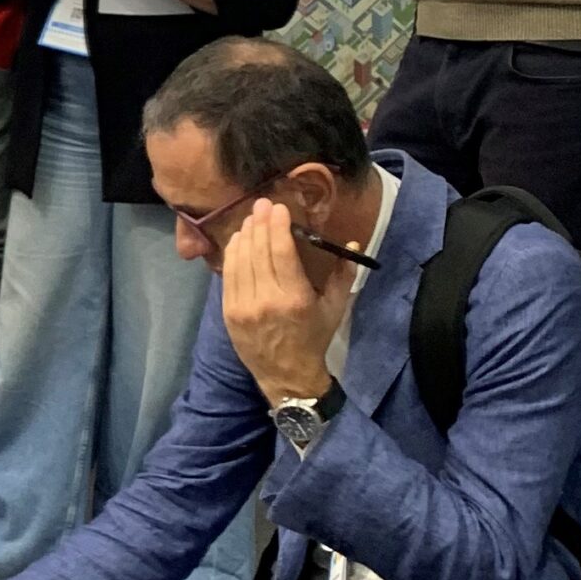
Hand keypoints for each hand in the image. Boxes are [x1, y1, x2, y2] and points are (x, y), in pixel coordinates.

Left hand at [220, 199, 351, 404]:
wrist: (287, 375)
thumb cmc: (314, 338)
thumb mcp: (335, 308)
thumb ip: (342, 274)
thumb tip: (353, 243)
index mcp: (295, 298)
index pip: (281, 252)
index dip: (277, 226)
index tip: (278, 208)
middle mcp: (266, 300)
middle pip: (258, 251)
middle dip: (260, 223)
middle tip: (262, 204)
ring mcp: (243, 306)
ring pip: (239, 260)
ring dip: (244, 235)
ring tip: (250, 218)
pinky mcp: (228, 311)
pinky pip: (227, 275)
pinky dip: (232, 254)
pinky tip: (238, 240)